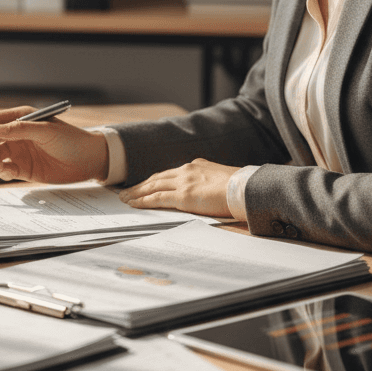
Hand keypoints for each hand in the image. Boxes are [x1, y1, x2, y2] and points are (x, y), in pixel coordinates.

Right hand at [0, 106, 108, 183]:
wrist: (89, 160)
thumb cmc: (71, 139)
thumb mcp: (47, 131)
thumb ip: (21, 129)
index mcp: (23, 119)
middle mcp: (19, 134)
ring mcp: (21, 152)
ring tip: (0, 167)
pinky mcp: (25, 169)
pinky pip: (6, 170)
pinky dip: (3, 172)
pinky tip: (9, 173)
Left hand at [118, 158, 238, 217]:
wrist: (246, 188)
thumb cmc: (239, 187)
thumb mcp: (220, 178)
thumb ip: (207, 181)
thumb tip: (203, 189)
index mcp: (195, 166)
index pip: (168, 173)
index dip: (154, 180)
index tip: (144, 184)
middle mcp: (186, 171)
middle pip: (156, 178)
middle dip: (140, 185)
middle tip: (126, 191)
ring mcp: (184, 183)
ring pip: (153, 186)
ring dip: (137, 193)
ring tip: (125, 198)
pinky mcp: (183, 196)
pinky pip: (157, 198)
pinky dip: (143, 200)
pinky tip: (134, 204)